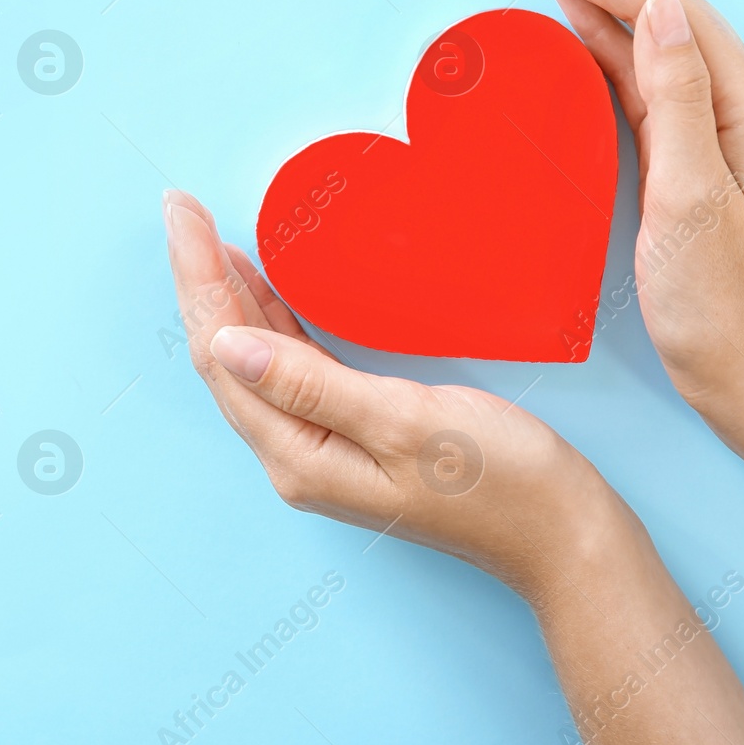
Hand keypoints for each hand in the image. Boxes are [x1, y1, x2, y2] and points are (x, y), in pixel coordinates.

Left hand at [163, 189, 626, 595]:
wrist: (561, 536)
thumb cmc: (498, 481)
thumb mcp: (403, 422)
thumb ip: (311, 384)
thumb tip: (227, 345)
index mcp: (298, 456)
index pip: (223, 353)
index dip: (198, 278)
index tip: (182, 210)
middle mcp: (297, 457)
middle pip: (226, 356)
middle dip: (200, 280)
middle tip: (182, 208)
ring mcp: (324, 449)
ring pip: (255, 361)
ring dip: (230, 298)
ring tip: (208, 237)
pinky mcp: (355, 436)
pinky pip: (292, 369)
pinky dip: (272, 321)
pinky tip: (268, 291)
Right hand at [498, 0, 743, 416]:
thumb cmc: (722, 303)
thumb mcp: (693, 201)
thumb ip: (677, 99)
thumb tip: (654, 8)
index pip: (664, 2)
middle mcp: (735, 99)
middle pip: (653, 5)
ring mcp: (710, 123)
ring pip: (642, 36)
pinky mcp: (684, 151)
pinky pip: (635, 79)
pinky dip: (593, 45)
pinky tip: (563, 28)